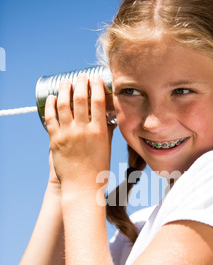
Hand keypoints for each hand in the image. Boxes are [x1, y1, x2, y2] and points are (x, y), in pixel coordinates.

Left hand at [45, 74, 115, 194]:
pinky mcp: (55, 140)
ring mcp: (67, 134)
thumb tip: (109, 118)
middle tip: (81, 77)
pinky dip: (52, 106)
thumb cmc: (98, 171)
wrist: (81, 187)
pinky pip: (51, 118)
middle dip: (80, 83)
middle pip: (80, 98)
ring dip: (65, 90)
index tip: (96, 78)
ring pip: (64, 105)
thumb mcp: (106, 149)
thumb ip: (107, 132)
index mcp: (98, 132)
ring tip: (67, 82)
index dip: (96, 86)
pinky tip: (53, 98)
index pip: (97, 101)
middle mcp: (82, 130)